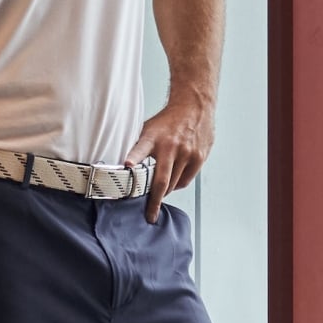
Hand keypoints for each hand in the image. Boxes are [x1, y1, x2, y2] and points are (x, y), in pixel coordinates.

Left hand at [128, 89, 215, 223]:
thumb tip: (124, 168)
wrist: (194, 106)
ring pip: (174, 184)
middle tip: (150, 215)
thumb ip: (139, 148)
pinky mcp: (198, 157)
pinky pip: (186, 180)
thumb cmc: (169, 120)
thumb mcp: (149, 129)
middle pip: (161, 180)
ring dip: (166, 191)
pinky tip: (174, 179)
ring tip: (160, 191)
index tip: (127, 166)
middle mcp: (170, 146)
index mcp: (153, 137)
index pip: (140, 148)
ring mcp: (186, 153)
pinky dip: (178, 184)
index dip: (134, 158)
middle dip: (154, 201)